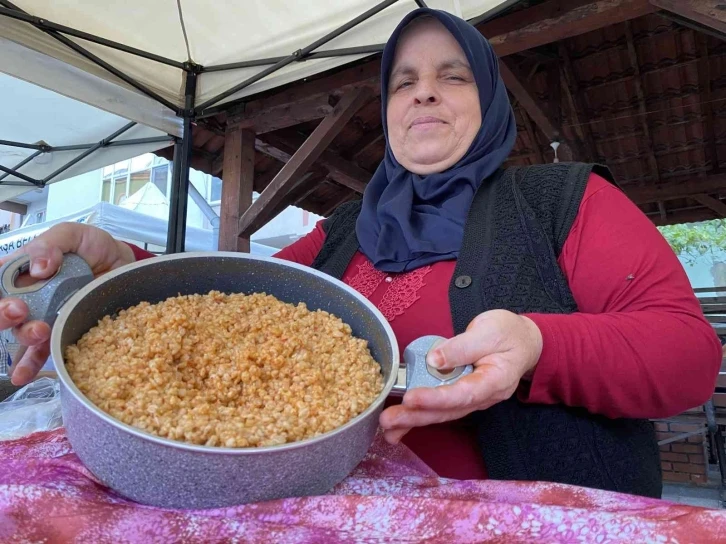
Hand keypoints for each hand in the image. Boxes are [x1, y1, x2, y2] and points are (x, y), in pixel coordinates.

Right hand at [0, 223, 135, 385]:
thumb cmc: (95, 248)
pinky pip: (40, 352)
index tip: (7, 296)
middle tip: (19, 310)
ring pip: (21, 332)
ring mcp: (43, 315)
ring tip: (39, 331)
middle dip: (2, 315)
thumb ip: (53, 243)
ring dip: (24, 335)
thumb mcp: (74, 235)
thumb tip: (38, 266)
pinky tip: (21, 376)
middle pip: (2, 310)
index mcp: (23, 269)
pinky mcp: (61, 331)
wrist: (124, 266)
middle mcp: (28, 295)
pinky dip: (28, 365)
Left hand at [379, 309, 542, 443]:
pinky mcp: (461, 394)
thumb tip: (435, 360)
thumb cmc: (508, 334)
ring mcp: (471, 398)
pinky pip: (439, 408)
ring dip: (413, 421)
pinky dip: (419, 415)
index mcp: (494, 380)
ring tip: (388, 427)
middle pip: (447, 410)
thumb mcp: (488, 331)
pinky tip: (400, 425)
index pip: (463, 393)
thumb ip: (461, 347)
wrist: (524, 341)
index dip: (436, 398)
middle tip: (388, 420)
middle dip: (416, 416)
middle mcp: (482, 396)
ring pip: (441, 413)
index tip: (411, 398)